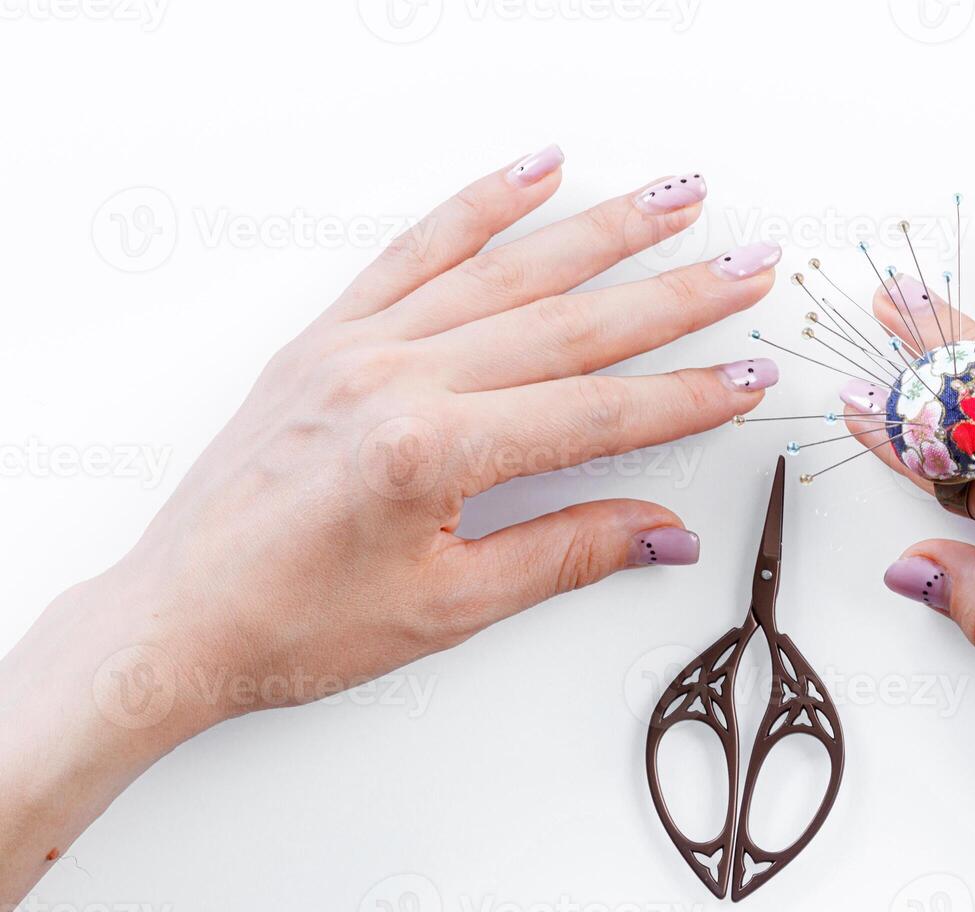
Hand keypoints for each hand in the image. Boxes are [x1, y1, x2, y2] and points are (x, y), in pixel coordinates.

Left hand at [0, 146, 781, 909]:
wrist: (177, 619)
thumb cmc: (292, 625)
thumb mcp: (447, 607)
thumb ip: (565, 554)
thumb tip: (661, 532)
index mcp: (428, 452)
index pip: (595, 413)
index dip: (684, 398)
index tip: (747, 379)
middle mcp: (396, 379)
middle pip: (568, 324)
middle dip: (672, 296)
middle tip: (745, 268)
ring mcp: (359, 346)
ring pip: (504, 270)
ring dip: (598, 231)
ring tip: (672, 200)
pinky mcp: (329, 336)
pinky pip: (415, 251)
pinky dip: (477, 206)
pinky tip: (532, 171)